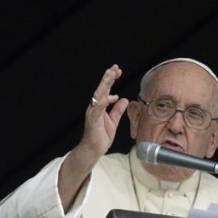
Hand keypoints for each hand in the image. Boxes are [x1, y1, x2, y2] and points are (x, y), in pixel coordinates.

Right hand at [58, 64, 129, 211]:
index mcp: (100, 106)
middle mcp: (95, 107)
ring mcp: (93, 113)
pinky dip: (105, 101)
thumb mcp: (113, 121)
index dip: (111, 79)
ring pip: (98, 95)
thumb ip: (117, 110)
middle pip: (101, 88)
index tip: (118, 70)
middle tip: (115, 67)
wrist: (93, 150)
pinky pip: (98, 108)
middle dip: (108, 77)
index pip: (106, 89)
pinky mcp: (93, 120)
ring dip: (105, 84)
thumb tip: (124, 100)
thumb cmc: (100, 136)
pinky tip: (113, 96)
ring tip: (111, 75)